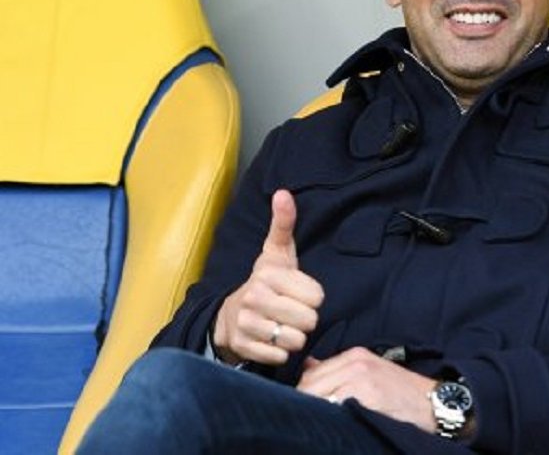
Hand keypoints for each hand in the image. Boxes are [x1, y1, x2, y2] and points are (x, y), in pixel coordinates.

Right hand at [212, 190, 324, 365]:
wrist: (231, 314)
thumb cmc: (265, 283)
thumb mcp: (277, 253)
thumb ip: (283, 224)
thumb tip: (283, 193)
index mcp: (269, 274)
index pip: (317, 296)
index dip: (313, 298)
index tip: (298, 294)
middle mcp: (255, 297)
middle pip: (309, 320)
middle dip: (305, 319)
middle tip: (291, 312)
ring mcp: (247, 323)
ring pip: (295, 340)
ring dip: (293, 337)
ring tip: (282, 326)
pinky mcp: (243, 346)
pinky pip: (280, 356)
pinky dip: (280, 352)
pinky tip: (271, 341)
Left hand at [297, 347, 436, 432]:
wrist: (434, 403)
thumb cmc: (401, 393)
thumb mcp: (370, 371)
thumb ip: (338, 369)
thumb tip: (308, 366)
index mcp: (353, 355)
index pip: (310, 375)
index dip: (303, 395)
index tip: (304, 410)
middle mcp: (354, 362)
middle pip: (309, 385)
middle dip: (305, 404)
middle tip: (308, 421)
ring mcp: (360, 378)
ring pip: (317, 397)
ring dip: (315, 413)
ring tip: (321, 425)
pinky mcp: (366, 396)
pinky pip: (333, 409)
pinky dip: (330, 418)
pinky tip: (336, 426)